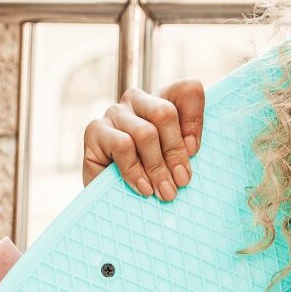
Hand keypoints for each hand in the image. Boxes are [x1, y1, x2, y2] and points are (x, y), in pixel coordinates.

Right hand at [82, 79, 204, 200]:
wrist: (115, 200)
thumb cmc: (154, 177)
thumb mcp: (177, 162)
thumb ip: (187, 149)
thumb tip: (190, 148)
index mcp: (164, 100)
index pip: (189, 91)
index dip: (195, 120)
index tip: (195, 151)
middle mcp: (139, 100)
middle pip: (165, 113)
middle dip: (175, 151)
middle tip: (181, 181)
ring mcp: (115, 112)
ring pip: (145, 133)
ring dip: (157, 167)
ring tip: (165, 191)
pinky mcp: (95, 129)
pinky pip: (122, 145)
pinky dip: (135, 171)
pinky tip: (144, 188)